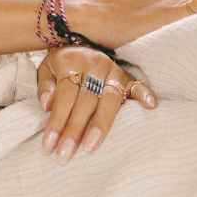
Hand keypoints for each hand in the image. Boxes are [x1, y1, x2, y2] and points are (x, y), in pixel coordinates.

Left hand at [35, 44, 156, 160]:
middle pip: (85, 101)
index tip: (49, 145)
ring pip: (109, 99)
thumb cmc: (61, 65)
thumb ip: (45, 87)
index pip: (64, 96)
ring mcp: (112, 70)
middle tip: (65, 155)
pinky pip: (138, 84)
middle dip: (74, 130)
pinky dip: (144, 94)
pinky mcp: (126, 75)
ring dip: (100, 125)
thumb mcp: (46, 70)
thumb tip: (47, 105)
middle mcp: (93, 65)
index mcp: (71, 62)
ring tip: (90, 148)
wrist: (80, 40)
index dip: (57, 121)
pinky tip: (151, 107)